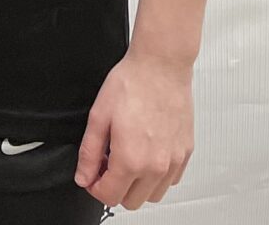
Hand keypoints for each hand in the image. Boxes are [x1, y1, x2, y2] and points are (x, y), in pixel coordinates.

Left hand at [74, 48, 193, 209]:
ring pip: (153, 195)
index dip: (94, 186)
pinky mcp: (185, 153)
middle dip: (115, 188)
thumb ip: (89, 152)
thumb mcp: (98, 117)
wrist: (161, 66)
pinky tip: (146, 153)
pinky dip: (157, 176)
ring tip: (128, 157)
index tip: (92, 174)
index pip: (109, 196)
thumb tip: (83, 176)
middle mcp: (156, 166)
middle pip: (131, 201)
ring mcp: (173, 161)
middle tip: (108, 163)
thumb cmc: (132, 84)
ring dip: (137, 184)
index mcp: (131, 159)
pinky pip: (171, 180)